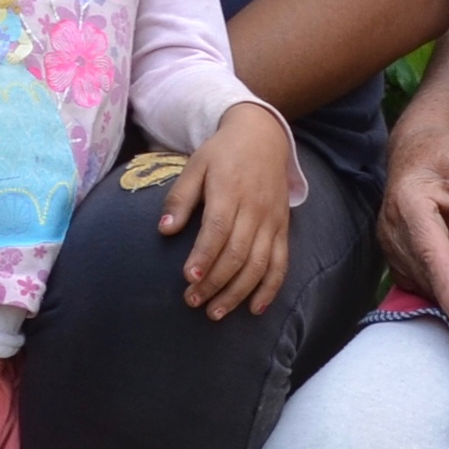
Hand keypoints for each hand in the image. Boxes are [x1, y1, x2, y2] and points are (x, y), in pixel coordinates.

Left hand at [157, 103, 298, 320]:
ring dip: (238, 293)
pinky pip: (281, 264)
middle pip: (237, 253)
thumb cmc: (222, 154)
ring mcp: (272, 221)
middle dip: (215, 282)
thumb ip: (180, 198)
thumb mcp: (195, 166)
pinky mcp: (283, 229)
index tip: (188, 278)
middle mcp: (255, 209)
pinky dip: (270, 288)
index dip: (204, 256)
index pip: (218, 229)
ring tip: (216, 312)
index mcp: (230, 191)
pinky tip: (255, 308)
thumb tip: (164, 230)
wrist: (264, 136)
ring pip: (259, 264)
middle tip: (192, 302)